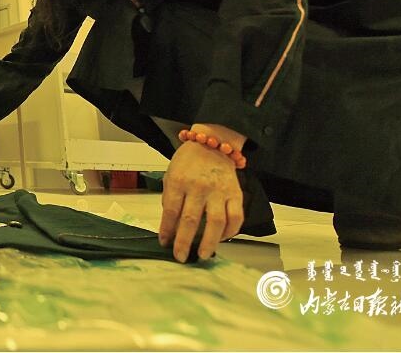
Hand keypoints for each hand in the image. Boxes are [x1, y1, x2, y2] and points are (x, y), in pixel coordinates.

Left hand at [158, 123, 244, 262]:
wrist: (212, 143)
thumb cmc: (188, 162)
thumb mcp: (171, 175)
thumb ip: (170, 198)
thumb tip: (170, 226)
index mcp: (179, 181)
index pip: (171, 211)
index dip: (167, 230)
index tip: (165, 243)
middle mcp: (199, 187)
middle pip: (191, 220)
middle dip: (184, 242)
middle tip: (180, 257)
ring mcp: (219, 190)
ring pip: (216, 222)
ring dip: (209, 242)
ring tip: (203, 254)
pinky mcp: (236, 193)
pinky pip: (236, 217)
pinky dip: (231, 231)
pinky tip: (223, 239)